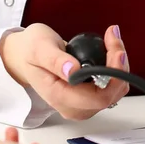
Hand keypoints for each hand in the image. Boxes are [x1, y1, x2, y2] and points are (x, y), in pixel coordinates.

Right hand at [0, 23, 129, 119]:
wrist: (25, 56)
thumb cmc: (30, 51)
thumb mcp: (39, 48)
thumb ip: (55, 60)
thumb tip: (72, 71)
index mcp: (59, 96)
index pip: (98, 97)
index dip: (113, 76)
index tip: (116, 51)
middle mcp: (73, 105)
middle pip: (110, 94)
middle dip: (119, 66)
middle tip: (113, 38)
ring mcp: (82, 102)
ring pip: (115, 90)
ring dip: (119, 65)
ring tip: (111, 39)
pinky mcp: (88, 95)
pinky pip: (111, 85)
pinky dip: (115, 66)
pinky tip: (109, 48)